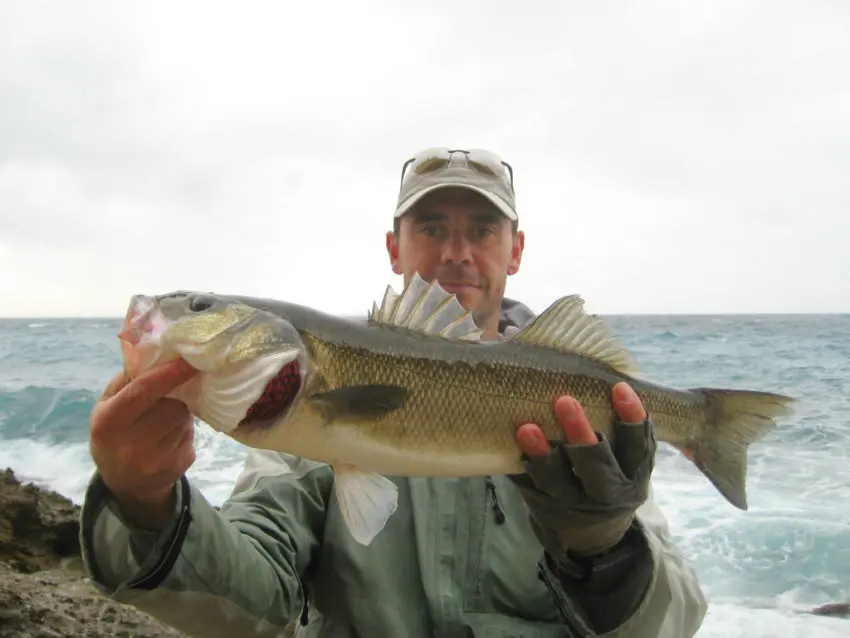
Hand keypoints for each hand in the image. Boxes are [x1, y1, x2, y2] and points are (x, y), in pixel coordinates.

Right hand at [89, 358, 197, 529]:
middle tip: (167, 396)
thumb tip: (157, 349)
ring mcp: (157, 460)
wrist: (126, 484)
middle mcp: (131, 445)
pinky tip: (170, 436)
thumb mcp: (107, 405)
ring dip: (181, 412)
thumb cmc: (115, 433)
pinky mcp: (178, 466)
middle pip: (173, 405)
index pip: (144, 391)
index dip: (169, 373)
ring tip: (164, 418)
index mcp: (108, 423)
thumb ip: (128, 377)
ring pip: (185, 419)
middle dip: (175, 396)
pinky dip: (185, 429)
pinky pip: (191, 435)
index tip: (190, 359)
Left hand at [510, 382, 654, 558]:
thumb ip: (616, 420)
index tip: (619, 386)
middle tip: (565, 400)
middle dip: (581, 432)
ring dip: (543, 453)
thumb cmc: (609, 469)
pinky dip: (523, 467)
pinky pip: (533, 489)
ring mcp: (577, 504)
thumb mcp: (627, 455)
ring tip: (526, 428)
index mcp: (634, 470)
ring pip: (560, 482)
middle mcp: (610, 491)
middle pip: (597, 464)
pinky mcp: (548, 509)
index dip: (631, 416)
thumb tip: (605, 364)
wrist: (594, 530)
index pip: (638, 443)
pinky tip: (511, 446)